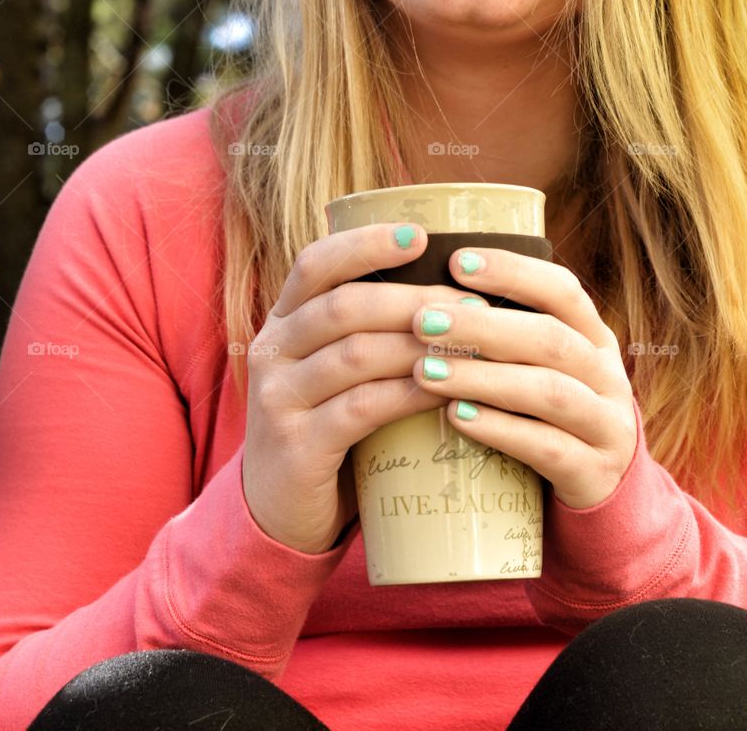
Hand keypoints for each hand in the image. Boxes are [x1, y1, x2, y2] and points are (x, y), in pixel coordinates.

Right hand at [243, 223, 468, 553]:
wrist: (278, 514)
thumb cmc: (330, 427)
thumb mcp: (336, 369)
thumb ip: (371, 330)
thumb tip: (457, 285)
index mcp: (283, 320)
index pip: (316, 263)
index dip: (366, 243)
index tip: (420, 233)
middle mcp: (272, 350)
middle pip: (344, 305)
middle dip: (414, 298)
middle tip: (474, 302)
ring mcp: (277, 399)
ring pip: (355, 353)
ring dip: (420, 344)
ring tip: (473, 342)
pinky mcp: (297, 446)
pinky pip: (360, 408)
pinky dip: (410, 395)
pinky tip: (447, 391)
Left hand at [409, 248, 637, 509]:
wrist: (602, 493)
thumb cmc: (549, 415)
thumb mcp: (542, 368)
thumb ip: (505, 335)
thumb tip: (427, 295)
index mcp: (593, 337)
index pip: (562, 289)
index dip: (512, 271)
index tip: (455, 261)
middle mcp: (606, 375)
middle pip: (550, 339)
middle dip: (483, 326)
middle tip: (423, 321)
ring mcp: (606, 425)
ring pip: (549, 391)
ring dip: (483, 378)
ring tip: (427, 371)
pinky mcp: (594, 472)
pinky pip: (546, 447)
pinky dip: (499, 429)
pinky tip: (455, 417)